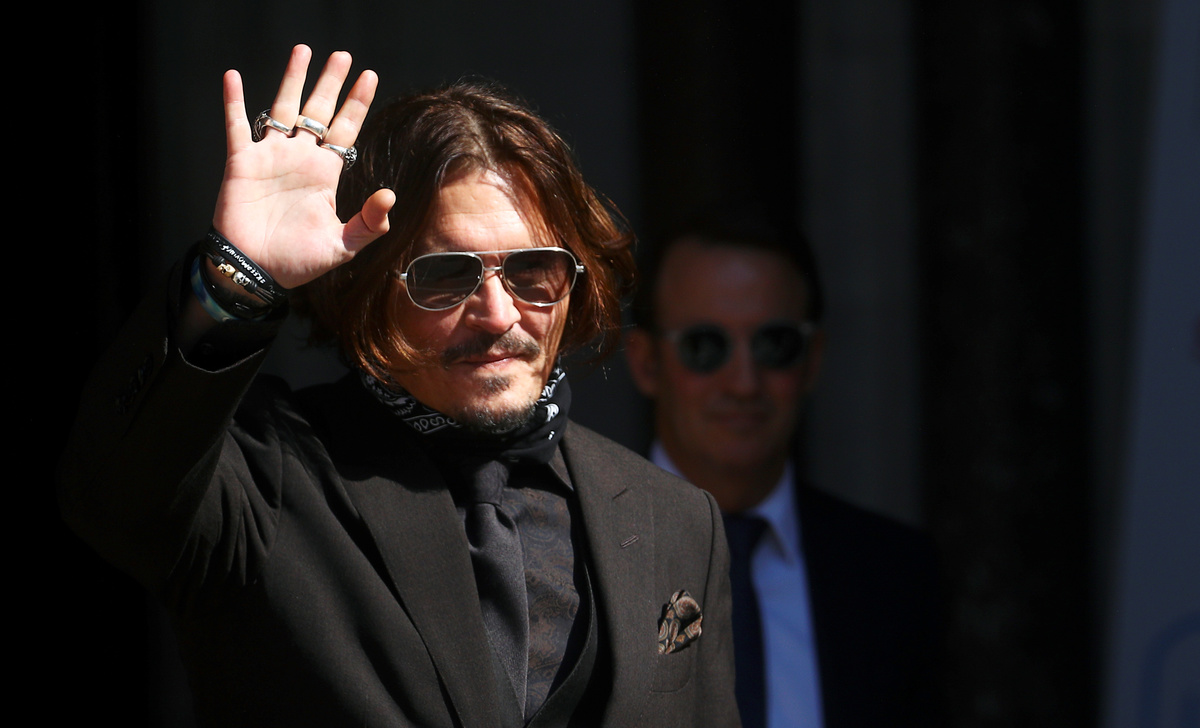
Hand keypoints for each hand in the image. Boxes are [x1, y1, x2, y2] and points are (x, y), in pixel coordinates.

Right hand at [212, 45, 394, 289]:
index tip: (370, 76)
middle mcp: (299, 158)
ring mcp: (270, 157)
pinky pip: (236, 126)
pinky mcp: (241, 163)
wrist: (256, 271)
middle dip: (330, 82)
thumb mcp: (342, 246)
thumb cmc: (298, 262)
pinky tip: (232, 76)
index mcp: (325, 173)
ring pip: (282, 108)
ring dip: (292, 79)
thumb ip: (368, 224)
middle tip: (342, 55)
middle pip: (318, 110)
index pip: (346, 130)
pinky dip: (233, 101)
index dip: (357, 103)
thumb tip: (390, 197)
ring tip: (302, 50)